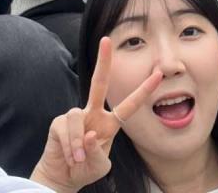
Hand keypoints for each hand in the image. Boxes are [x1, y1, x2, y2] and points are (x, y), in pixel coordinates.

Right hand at [30, 37, 162, 192]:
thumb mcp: (100, 165)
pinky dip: (70, 146)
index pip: (129, 105)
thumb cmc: (85, 168)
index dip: (144, 91)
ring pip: (77, 117)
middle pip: (99, 82)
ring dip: (78, 142)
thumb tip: (90, 134)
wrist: (63, 177)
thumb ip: (98, 152)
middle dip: (103, 61)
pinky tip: (70, 156)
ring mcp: (75, 117)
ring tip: (78, 159)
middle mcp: (93, 114)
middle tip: (106, 40)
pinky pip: (66, 129)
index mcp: (109, 123)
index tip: (158, 74)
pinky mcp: (58, 123)